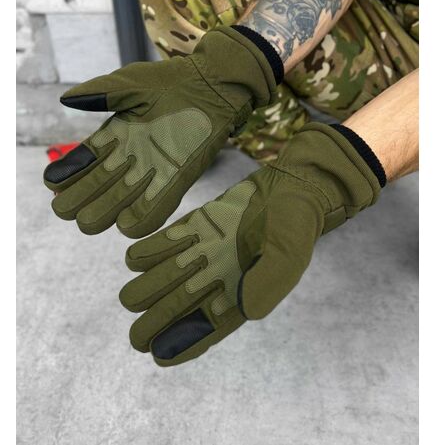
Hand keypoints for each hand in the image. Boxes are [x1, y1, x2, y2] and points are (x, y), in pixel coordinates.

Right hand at [43, 26, 276, 237]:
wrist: (212, 86)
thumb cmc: (173, 81)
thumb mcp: (132, 84)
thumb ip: (101, 92)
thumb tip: (66, 99)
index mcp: (115, 137)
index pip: (83, 163)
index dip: (66, 175)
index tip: (52, 184)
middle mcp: (130, 158)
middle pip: (95, 189)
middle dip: (78, 202)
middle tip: (68, 207)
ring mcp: (152, 171)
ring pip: (119, 204)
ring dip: (102, 214)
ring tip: (89, 220)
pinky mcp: (177, 180)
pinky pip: (155, 208)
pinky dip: (140, 219)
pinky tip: (124, 225)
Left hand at [119, 123, 380, 365]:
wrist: (286, 189)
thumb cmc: (293, 228)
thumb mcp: (289, 257)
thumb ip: (268, 283)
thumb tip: (244, 309)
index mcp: (237, 297)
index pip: (205, 330)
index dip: (180, 345)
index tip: (157, 354)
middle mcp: (213, 280)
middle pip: (174, 309)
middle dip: (152, 324)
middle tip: (137, 335)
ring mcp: (200, 254)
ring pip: (161, 280)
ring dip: (144, 290)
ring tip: (132, 298)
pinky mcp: (191, 228)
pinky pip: (160, 245)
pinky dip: (145, 253)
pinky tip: (136, 259)